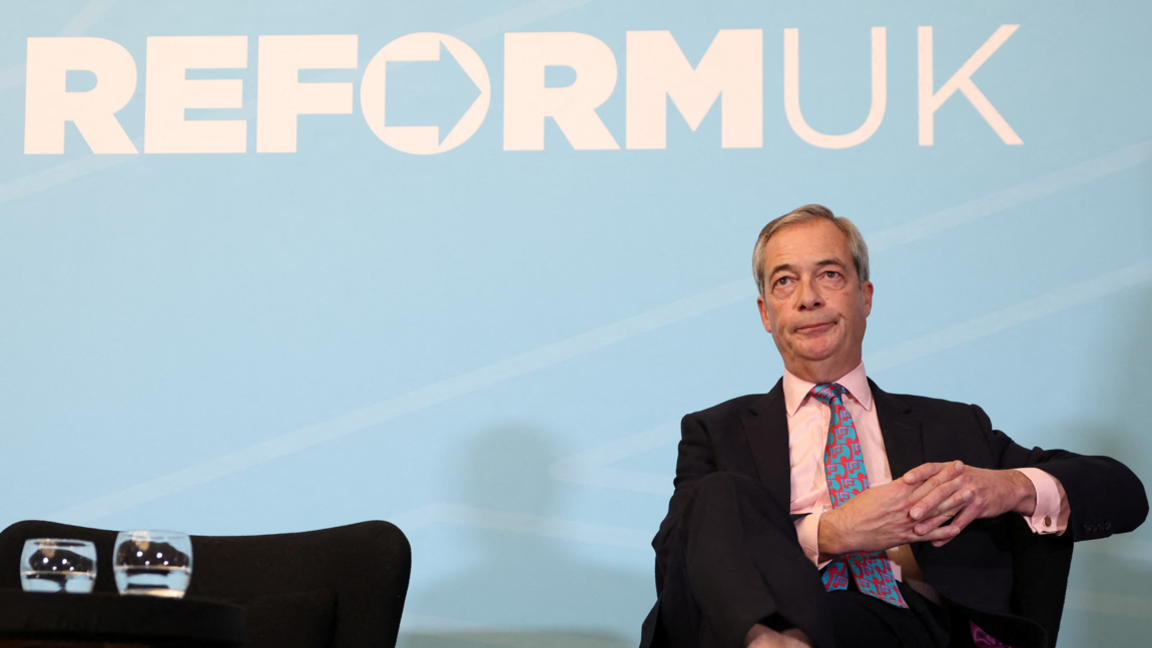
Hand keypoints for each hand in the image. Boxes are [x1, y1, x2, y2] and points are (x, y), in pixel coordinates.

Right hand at [818, 461, 970, 557]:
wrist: (847, 528)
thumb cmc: (857, 508)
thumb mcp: (876, 492)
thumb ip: (895, 489)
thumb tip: (907, 485)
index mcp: (898, 490)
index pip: (926, 478)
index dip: (943, 472)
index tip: (955, 465)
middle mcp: (907, 505)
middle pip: (935, 492)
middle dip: (954, 482)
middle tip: (969, 475)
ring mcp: (909, 521)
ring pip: (937, 511)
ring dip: (956, 503)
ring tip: (970, 495)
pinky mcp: (907, 537)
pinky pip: (930, 534)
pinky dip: (944, 531)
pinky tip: (957, 528)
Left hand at [905, 462, 1036, 546]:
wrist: (1006, 486)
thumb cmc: (974, 480)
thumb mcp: (957, 473)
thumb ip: (937, 477)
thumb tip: (908, 484)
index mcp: (951, 469)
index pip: (932, 468)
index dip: (918, 473)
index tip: (904, 479)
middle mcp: (960, 479)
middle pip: (939, 490)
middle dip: (923, 503)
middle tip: (910, 514)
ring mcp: (970, 493)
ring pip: (949, 508)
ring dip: (933, 522)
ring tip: (919, 532)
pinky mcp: (979, 507)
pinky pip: (962, 522)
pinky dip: (949, 534)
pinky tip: (937, 543)